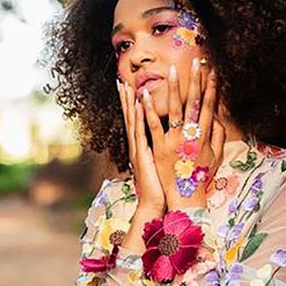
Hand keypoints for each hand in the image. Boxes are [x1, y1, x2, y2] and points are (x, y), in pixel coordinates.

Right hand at [117, 78, 165, 252]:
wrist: (153, 204)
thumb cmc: (160, 186)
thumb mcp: (159, 164)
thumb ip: (159, 151)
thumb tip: (164, 142)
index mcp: (142, 146)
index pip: (136, 120)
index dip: (132, 104)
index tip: (130, 87)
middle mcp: (137, 146)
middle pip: (130, 117)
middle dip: (126, 99)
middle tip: (121, 80)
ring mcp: (138, 150)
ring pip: (133, 122)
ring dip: (130, 103)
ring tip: (127, 86)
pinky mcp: (143, 156)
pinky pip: (141, 134)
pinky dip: (139, 119)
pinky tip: (139, 106)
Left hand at [140, 56, 225, 209]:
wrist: (186, 198)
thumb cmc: (199, 177)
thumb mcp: (215, 157)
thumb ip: (217, 136)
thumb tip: (217, 118)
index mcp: (204, 136)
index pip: (209, 106)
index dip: (211, 88)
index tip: (212, 72)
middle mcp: (191, 135)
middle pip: (194, 102)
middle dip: (196, 81)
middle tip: (197, 62)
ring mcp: (175, 141)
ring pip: (174, 109)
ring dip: (173, 88)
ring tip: (171, 70)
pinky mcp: (159, 148)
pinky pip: (153, 125)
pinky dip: (149, 110)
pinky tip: (144, 95)